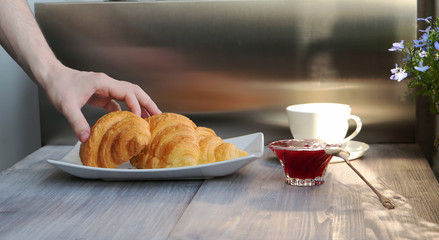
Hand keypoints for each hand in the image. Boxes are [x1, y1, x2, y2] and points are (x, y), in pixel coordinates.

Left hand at [41, 65, 160, 142]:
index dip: (135, 105)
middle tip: (158, 115)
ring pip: (129, 95)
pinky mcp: (101, 94)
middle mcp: (108, 83)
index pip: (127, 92)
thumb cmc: (58, 86)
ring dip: (140, 105)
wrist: (50, 76)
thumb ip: (77, 122)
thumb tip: (86, 138)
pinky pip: (119, 101)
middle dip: (147, 103)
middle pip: (135, 91)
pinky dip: (127, 110)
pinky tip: (129, 120)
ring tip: (149, 118)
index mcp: (103, 82)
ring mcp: (106, 88)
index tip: (138, 119)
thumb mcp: (67, 106)